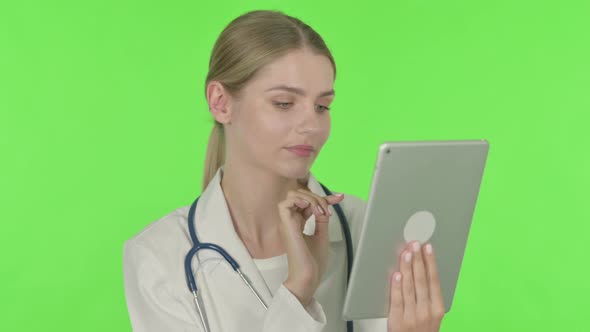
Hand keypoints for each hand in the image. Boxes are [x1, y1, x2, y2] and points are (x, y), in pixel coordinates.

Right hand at [278, 189, 344, 305]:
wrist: (309, 276)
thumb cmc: (313, 263)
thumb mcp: (321, 235)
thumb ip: (321, 220)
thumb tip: (323, 207)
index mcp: (298, 223)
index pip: (309, 203)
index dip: (325, 198)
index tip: (339, 197)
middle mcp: (291, 221)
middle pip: (301, 195)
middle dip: (318, 197)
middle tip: (329, 210)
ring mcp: (287, 222)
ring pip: (293, 195)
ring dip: (310, 199)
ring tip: (320, 211)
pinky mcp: (286, 225)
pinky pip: (285, 203)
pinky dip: (299, 201)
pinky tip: (310, 208)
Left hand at [388, 241, 444, 331]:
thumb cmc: (421, 331)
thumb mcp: (431, 315)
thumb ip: (428, 296)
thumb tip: (422, 268)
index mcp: (437, 309)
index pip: (434, 280)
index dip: (431, 262)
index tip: (428, 248)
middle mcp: (426, 312)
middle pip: (422, 281)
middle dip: (418, 260)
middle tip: (414, 244)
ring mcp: (412, 317)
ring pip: (409, 287)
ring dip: (407, 268)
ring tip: (406, 253)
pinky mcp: (397, 322)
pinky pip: (397, 301)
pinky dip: (397, 287)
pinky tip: (396, 275)